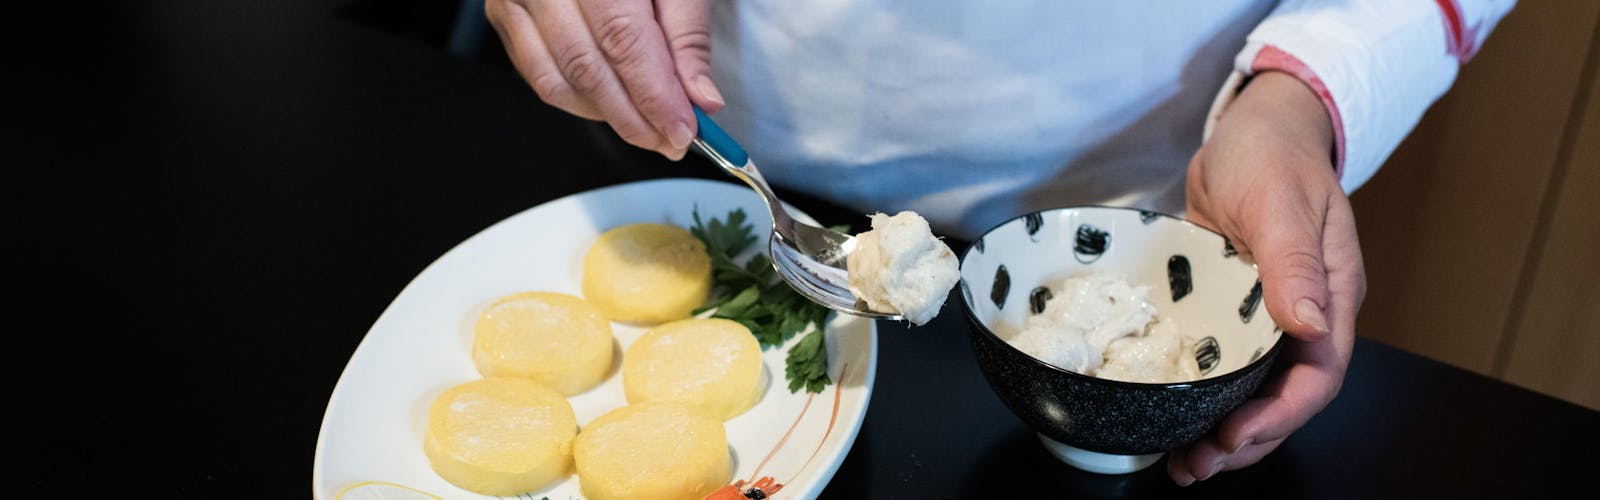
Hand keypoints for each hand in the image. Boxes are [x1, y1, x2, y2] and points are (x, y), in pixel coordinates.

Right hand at [485, 0, 723, 158]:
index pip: (623, 42)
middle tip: (671, 142)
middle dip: (634, 117)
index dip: (654, 96)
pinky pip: (536, 73)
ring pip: (556, 81)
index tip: (685, 131)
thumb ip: (688, 34)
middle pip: (587, 69)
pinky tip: (610, 105)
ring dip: (605, 116)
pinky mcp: (504, 12)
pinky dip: (576, 99)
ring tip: (647, 130)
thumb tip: (701, 98)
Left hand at [1172, 71, 1366, 484]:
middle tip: (1196, 465)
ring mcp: (1266, 317)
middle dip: (1246, 439)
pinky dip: (1201, 397)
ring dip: (1221, 430)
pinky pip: (1221, 367)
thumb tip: (1308, 322)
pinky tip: (1170, 417)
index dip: (1280, 415)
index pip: (1318, 375)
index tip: (1235, 436)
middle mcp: (1303, 316)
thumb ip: (1293, 262)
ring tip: (1182, 462)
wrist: (1250, 130)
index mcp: (1331, 296)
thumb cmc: (1273, 155)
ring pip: (1252, 390)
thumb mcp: (1280, 202)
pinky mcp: (1231, 313)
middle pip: (1285, 397)